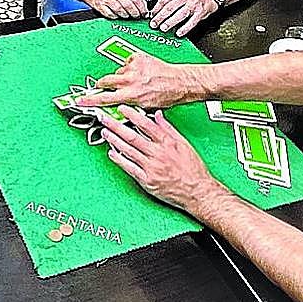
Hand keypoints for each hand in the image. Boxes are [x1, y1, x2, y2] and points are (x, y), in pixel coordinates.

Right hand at [77, 52, 191, 108]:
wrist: (180, 81)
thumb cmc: (167, 96)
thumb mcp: (146, 107)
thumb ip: (129, 106)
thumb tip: (117, 108)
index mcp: (132, 95)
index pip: (105, 99)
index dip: (91, 100)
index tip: (80, 100)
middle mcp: (131, 80)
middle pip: (106, 81)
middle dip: (102, 85)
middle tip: (101, 86)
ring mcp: (134, 68)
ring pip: (117, 72)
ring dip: (121, 77)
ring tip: (133, 81)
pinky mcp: (138, 58)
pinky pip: (127, 63)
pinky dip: (130, 67)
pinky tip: (139, 72)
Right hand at [83, 0, 147, 18]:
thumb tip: (144, 7)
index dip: (142, 8)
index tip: (144, 13)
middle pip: (128, 5)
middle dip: (135, 13)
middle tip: (137, 16)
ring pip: (120, 10)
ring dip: (125, 15)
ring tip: (127, 16)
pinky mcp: (101, 6)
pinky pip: (110, 14)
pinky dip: (115, 17)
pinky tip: (117, 16)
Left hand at [100, 105, 220, 211]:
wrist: (197, 192)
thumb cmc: (193, 170)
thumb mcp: (184, 144)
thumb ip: (168, 129)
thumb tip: (158, 115)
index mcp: (167, 143)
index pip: (146, 125)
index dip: (132, 115)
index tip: (122, 109)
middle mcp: (158, 154)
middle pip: (132, 136)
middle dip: (116, 126)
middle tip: (105, 118)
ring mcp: (151, 168)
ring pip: (128, 150)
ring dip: (114, 140)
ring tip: (105, 132)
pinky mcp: (147, 181)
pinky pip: (129, 168)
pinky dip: (119, 160)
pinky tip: (112, 153)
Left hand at [150, 0, 216, 35]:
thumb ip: (169, 0)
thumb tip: (155, 12)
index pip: (164, 0)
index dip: (156, 9)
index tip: (151, 16)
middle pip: (170, 7)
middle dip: (160, 17)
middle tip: (154, 24)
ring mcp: (193, 5)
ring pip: (180, 14)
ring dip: (170, 22)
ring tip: (163, 28)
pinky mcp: (200, 13)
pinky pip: (191, 22)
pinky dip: (184, 28)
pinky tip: (178, 33)